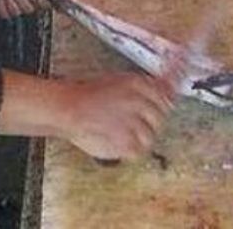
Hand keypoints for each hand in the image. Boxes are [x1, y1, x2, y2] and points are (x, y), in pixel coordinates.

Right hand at [61, 73, 175, 160]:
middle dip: (149, 122)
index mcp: (137, 83)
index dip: (161, 104)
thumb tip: (160, 89)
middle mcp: (139, 101)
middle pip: (160, 117)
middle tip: (133, 124)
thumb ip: (140, 87)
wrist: (67, 109)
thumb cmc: (85, 96)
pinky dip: (130, 150)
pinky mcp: (127, 143)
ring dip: (139, 137)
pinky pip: (139, 151)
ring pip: (151, 136)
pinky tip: (118, 142)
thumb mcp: (115, 80)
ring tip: (121, 133)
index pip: (165, 95)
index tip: (160, 108)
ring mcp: (134, 122)